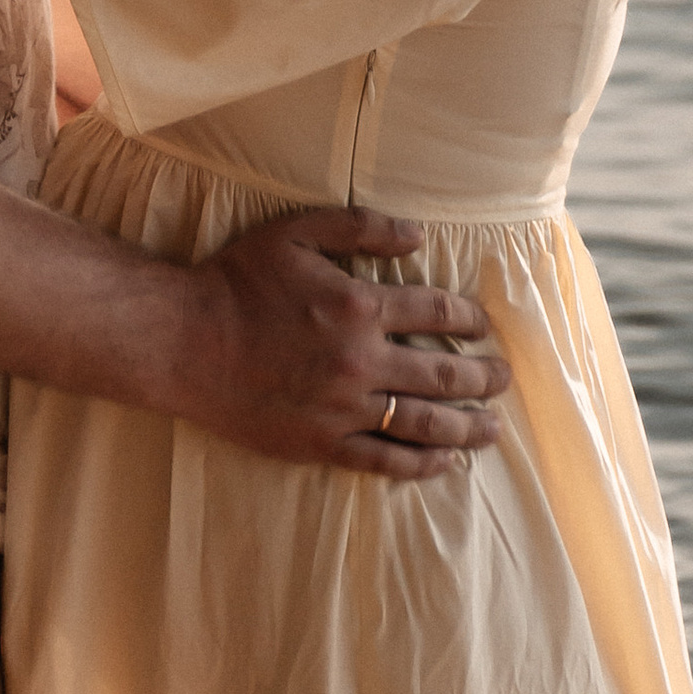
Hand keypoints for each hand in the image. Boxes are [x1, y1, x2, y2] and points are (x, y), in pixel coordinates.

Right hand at [172, 209, 508, 484]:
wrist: (187, 343)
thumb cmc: (239, 281)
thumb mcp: (297, 232)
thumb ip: (361, 228)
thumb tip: (417, 235)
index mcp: (359, 305)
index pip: (435, 310)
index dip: (468, 316)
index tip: (484, 324)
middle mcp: (361, 361)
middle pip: (442, 373)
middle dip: (482, 377)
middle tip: (505, 379)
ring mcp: (343, 408)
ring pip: (422, 423)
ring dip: (466, 426)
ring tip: (493, 429)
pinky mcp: (322, 444)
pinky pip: (383, 461)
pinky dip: (420, 465)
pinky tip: (445, 464)